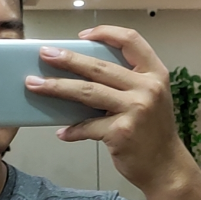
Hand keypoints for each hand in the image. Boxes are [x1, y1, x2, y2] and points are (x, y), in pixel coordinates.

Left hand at [24, 25, 195, 193]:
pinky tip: (62, 132)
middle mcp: (148, 88)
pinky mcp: (121, 132)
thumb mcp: (149, 98)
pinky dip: (73, 130)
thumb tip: (80, 73)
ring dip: (57, 87)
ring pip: (87, 92)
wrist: (166, 166)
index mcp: (155, 73)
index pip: (131, 40)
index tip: (82, 35)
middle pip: (99, 67)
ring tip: (34, 84)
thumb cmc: (152, 131)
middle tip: (45, 54)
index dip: (105, 33)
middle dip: (68, 59)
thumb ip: (126, 83)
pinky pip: (87, 126)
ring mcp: (135, 109)